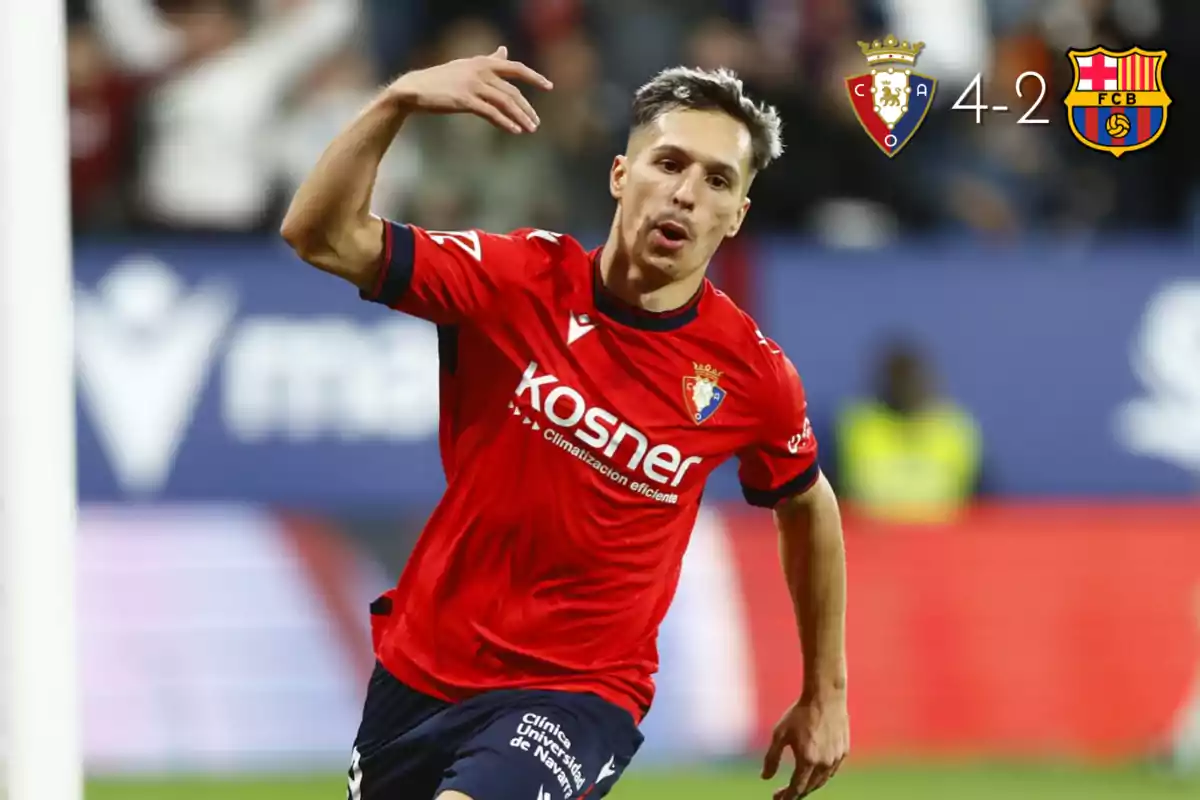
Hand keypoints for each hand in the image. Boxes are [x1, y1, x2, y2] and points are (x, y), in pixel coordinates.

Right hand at [388, 46, 552, 134]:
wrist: (414, 90)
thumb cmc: (441, 80)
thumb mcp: (467, 65)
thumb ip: (488, 60)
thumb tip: (504, 51)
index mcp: (482, 62)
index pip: (515, 67)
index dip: (534, 77)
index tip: (549, 86)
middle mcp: (480, 71)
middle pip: (513, 90)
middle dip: (527, 108)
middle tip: (536, 123)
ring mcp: (472, 85)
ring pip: (505, 102)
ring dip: (520, 117)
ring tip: (530, 129)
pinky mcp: (464, 100)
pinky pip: (491, 113)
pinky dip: (505, 122)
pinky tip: (515, 131)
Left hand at [761, 692, 849, 798]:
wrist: (826, 697)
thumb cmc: (800, 713)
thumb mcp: (780, 734)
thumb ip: (772, 758)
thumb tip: (765, 778)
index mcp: (808, 760)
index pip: (796, 788)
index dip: (786, 796)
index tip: (776, 799)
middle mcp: (824, 763)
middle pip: (810, 788)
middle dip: (796, 794)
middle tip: (783, 795)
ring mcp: (836, 758)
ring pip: (822, 782)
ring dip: (809, 787)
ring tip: (797, 786)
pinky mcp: (844, 752)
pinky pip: (832, 771)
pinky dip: (821, 777)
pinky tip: (813, 773)